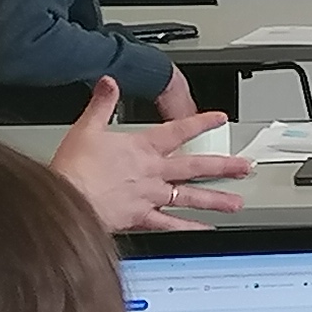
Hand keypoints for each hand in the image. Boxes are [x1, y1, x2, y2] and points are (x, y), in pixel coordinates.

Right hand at [52, 78, 249, 228]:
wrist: (66, 199)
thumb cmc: (74, 167)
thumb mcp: (86, 128)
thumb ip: (101, 104)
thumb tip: (108, 82)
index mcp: (142, 148)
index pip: (179, 130)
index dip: (201, 123)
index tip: (220, 119)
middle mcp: (152, 172)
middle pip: (195, 167)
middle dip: (223, 166)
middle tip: (245, 167)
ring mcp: (149, 196)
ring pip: (190, 197)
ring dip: (215, 199)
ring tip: (236, 203)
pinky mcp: (140, 218)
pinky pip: (169, 224)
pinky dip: (188, 228)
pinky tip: (203, 229)